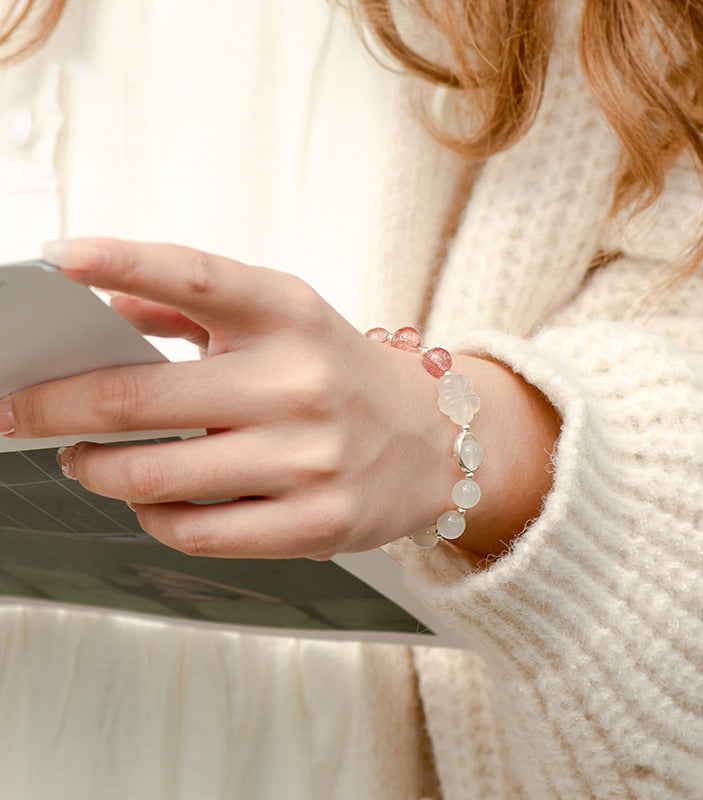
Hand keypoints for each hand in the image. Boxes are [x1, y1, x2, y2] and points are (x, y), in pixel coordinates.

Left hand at [2, 238, 559, 560]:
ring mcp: (310, 458)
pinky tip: (153, 501)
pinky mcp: (317, 522)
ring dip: (96, 469)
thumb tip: (102, 304)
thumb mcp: (285, 320)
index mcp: (291, 314)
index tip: (57, 257)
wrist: (432, 441)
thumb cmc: (341, 375)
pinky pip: (196, 531)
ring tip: (86, 458)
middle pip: (140, 398)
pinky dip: (152, 517)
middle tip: (16, 409)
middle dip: (51, 407)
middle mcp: (300, 382)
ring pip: (154, 477)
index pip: (199, 276)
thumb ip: (193, 305)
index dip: (124, 261)